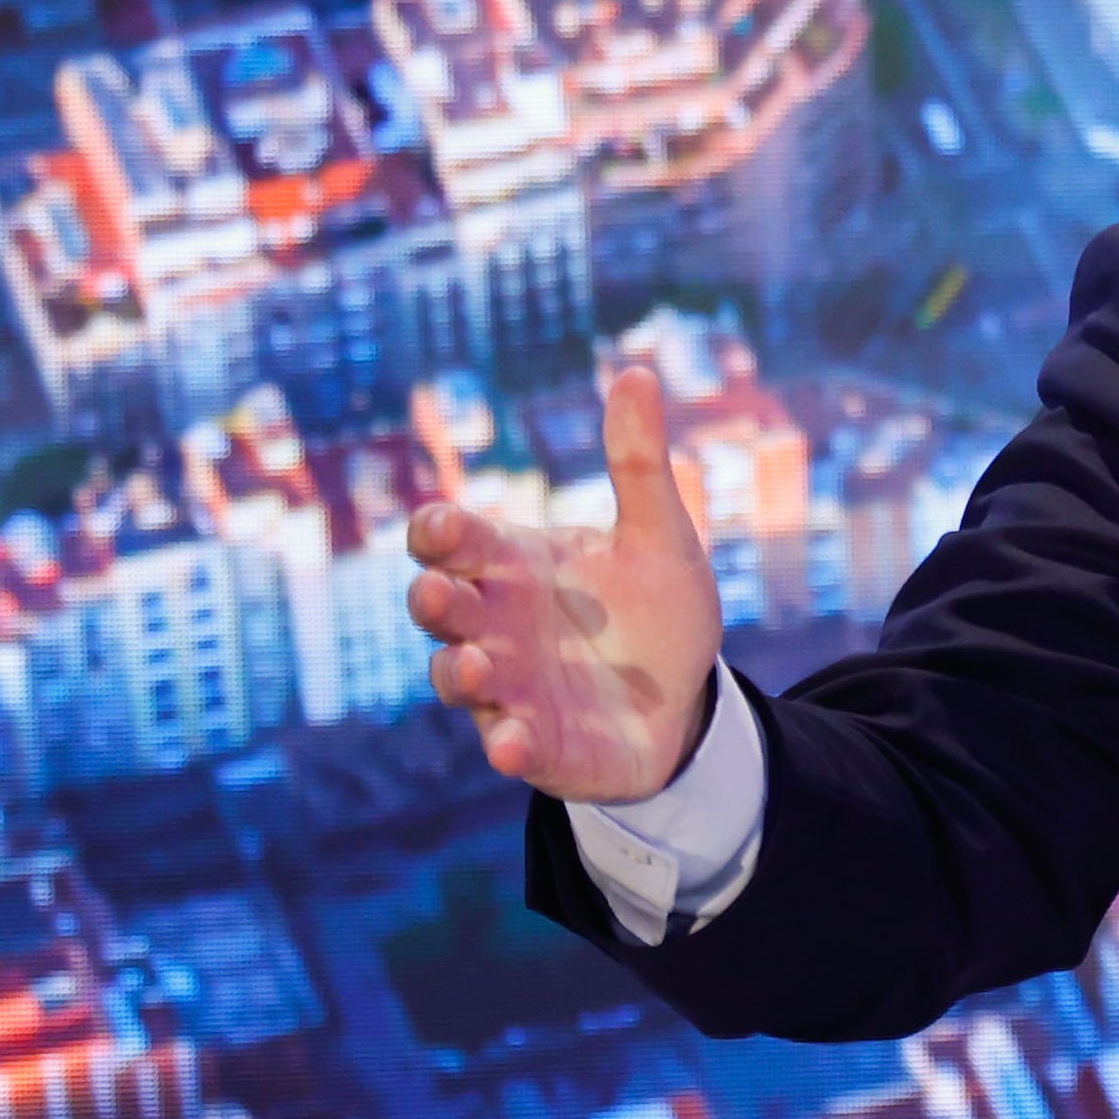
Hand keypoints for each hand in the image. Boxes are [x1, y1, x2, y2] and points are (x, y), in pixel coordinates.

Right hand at [400, 364, 725, 805]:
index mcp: (514, 568)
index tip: (442, 523)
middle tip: (434, 589)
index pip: (456, 543)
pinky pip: (511, 747)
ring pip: (460, 680)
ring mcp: (508, 690)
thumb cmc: (654, 611)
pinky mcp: (537, 746)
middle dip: (433, 600)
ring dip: (460, 674)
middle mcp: (496, 628)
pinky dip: (508, 745)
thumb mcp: (658, 535)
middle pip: (442, 609)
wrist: (684, 698)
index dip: (440, 533)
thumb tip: (636, 371)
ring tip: (476, 666)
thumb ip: (639, 462)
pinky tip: (513, 743)